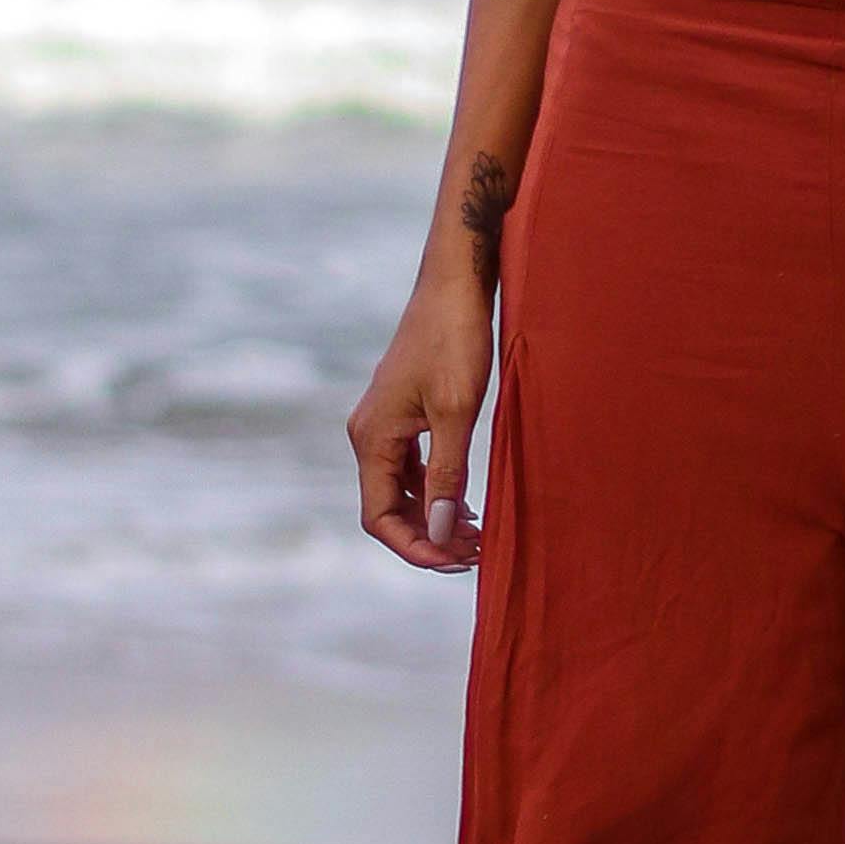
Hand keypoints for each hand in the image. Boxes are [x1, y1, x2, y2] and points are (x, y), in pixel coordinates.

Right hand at [348, 272, 494, 572]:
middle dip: (427, 537)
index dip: (415, 547)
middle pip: (387, 508)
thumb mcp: (458, 412)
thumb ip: (447, 474)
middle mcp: (368, 434)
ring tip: (475, 535)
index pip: (379, 517)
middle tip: (476, 552)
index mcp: (373, 438)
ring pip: (400, 489)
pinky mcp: (402, 411)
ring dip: (433, 516)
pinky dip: (435, 490)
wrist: (455, 282)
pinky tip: (464, 501)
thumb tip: (438, 532)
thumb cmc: (456, 339)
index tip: (457, 561)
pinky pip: (410, 467)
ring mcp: (383, 422)